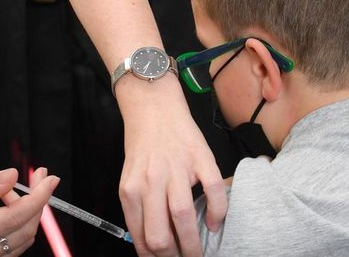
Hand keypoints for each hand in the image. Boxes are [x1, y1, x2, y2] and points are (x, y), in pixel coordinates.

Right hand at [0, 167, 57, 255]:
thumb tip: (13, 176)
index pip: (14, 218)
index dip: (38, 197)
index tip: (49, 179)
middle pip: (24, 231)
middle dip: (36, 202)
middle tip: (37, 177)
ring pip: (21, 240)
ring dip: (25, 213)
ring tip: (6, 191)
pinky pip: (12, 245)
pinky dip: (16, 224)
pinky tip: (2, 206)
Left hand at [118, 77, 225, 256]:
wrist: (153, 107)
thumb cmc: (143, 145)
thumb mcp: (131, 178)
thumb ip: (138, 208)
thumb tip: (149, 244)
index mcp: (132, 190)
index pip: (142, 238)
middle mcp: (151, 182)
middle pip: (160, 235)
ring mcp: (177, 169)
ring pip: (183, 217)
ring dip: (193, 245)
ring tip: (199, 254)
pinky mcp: (200, 158)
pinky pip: (212, 192)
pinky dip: (217, 213)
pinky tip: (215, 224)